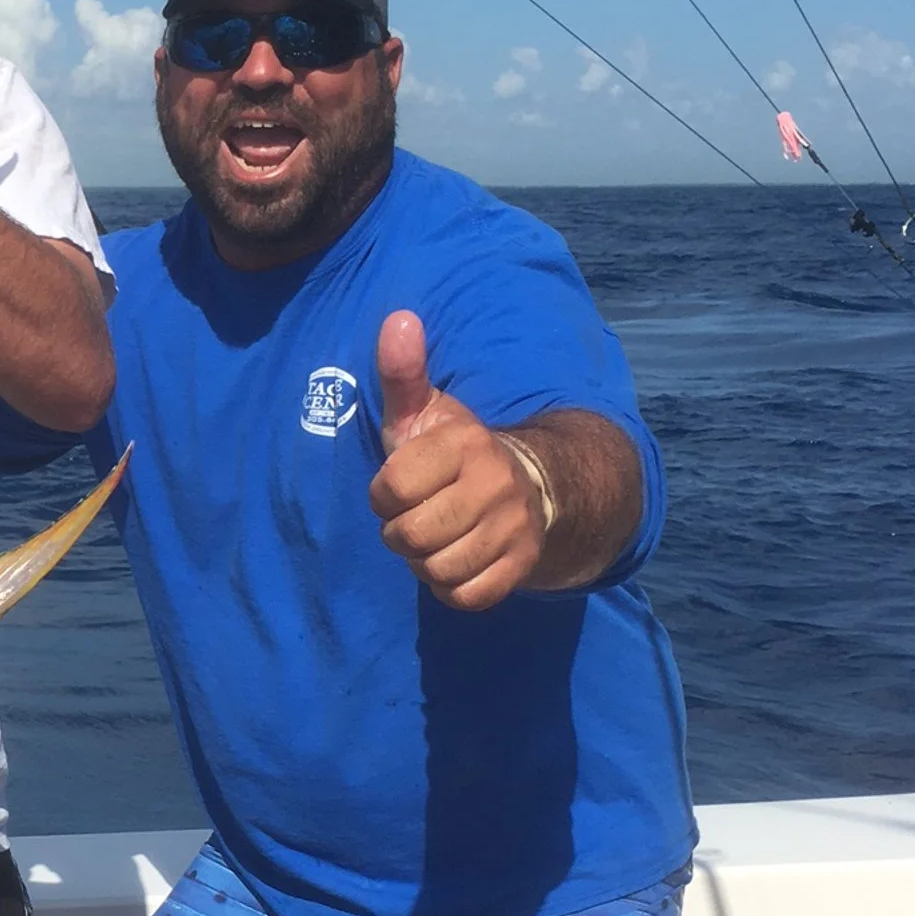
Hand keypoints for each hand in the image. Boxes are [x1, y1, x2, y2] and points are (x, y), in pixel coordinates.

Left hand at [367, 310, 547, 610]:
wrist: (531, 486)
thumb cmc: (454, 452)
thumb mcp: (425, 409)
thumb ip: (402, 372)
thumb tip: (398, 318)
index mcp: (464, 444)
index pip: (392, 488)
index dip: (383, 494)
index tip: (397, 486)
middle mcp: (495, 484)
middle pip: (410, 536)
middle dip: (399, 533)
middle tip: (413, 518)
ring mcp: (513, 528)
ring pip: (436, 570)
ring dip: (424, 562)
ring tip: (435, 538)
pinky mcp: (521, 565)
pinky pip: (465, 597)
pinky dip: (451, 587)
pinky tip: (455, 562)